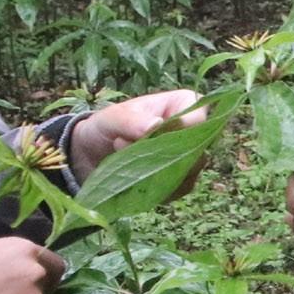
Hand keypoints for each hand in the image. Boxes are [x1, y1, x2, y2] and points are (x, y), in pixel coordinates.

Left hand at [71, 89, 203, 175]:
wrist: (94, 153)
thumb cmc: (107, 125)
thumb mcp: (113, 118)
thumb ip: (132, 121)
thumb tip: (157, 125)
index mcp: (184, 104)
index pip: (199, 120)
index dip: (177, 132)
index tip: (146, 134)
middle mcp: (193, 130)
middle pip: (198, 150)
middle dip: (160, 155)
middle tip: (126, 147)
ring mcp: (189, 156)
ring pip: (190, 172)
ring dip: (156, 172)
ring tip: (128, 161)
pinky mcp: (181, 179)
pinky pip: (180, 189)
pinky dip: (157, 187)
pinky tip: (136, 178)